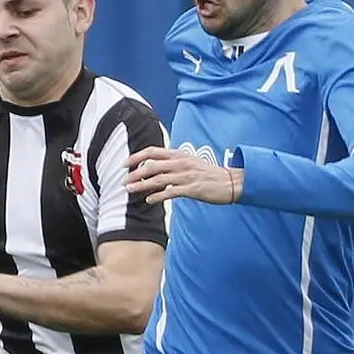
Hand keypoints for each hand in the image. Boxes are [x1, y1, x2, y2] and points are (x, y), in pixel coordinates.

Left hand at [126, 146, 241, 205]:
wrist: (230, 182)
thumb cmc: (209, 175)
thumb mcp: (191, 163)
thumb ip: (174, 163)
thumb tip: (156, 168)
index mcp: (179, 155)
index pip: (153, 152)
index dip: (137, 157)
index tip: (125, 164)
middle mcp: (181, 163)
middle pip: (152, 165)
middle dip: (135, 173)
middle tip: (124, 181)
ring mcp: (187, 175)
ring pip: (159, 179)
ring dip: (142, 185)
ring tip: (130, 190)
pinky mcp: (192, 188)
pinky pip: (171, 192)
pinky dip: (158, 196)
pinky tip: (149, 200)